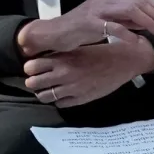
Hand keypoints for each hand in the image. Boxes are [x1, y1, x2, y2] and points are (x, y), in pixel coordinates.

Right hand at [19, 0, 153, 55]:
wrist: (55, 33)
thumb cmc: (80, 29)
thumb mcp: (106, 21)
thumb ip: (125, 20)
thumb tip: (147, 22)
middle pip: (138, 2)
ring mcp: (96, 10)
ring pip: (129, 11)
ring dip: (147, 22)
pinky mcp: (89, 23)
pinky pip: (113, 27)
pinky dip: (128, 34)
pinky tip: (136, 41)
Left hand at [23, 24, 153, 107]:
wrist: (123, 61)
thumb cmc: (99, 52)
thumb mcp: (75, 49)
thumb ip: (58, 56)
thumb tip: (40, 61)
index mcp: (61, 59)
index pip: (31, 67)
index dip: (30, 68)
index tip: (33, 69)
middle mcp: (64, 74)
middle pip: (33, 83)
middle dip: (33, 82)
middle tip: (37, 81)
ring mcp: (72, 89)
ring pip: (45, 97)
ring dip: (43, 93)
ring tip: (48, 90)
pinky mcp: (82, 99)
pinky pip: (60, 104)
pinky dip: (58, 101)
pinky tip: (63, 95)